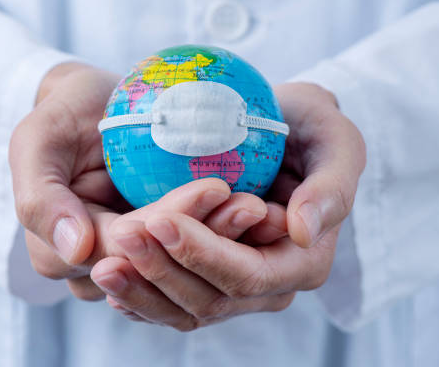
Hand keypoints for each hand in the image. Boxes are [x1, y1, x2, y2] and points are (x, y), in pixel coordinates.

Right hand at [9, 63, 271, 299]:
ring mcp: (132, 262)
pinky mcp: (161, 251)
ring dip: (227, 241)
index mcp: (59, 252)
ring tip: (263, 209)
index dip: (172, 219)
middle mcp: (97, 268)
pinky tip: (260, 215)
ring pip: (184, 268)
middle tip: (255, 205)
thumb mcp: (38, 139)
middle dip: (210, 235)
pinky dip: (228, 236)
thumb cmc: (63, 116)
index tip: (215, 187)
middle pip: (161, 264)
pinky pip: (196, 255)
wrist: (91, 108)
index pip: (124, 245)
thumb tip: (76, 249)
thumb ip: (40, 195)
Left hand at [91, 82, 365, 329]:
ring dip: (142, 291)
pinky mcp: (208, 278)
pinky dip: (140, 296)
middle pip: (209, 300)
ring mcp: (235, 287)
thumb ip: (332, 185)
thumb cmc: (310, 130)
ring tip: (103, 264)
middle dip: (161, 272)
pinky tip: (111, 276)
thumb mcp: (335, 140)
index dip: (201, 255)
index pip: (246, 276)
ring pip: (184, 309)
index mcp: (301, 261)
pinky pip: (170, 302)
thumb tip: (301, 229)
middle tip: (120, 235)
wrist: (283, 132)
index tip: (159, 220)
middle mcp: (269, 285)